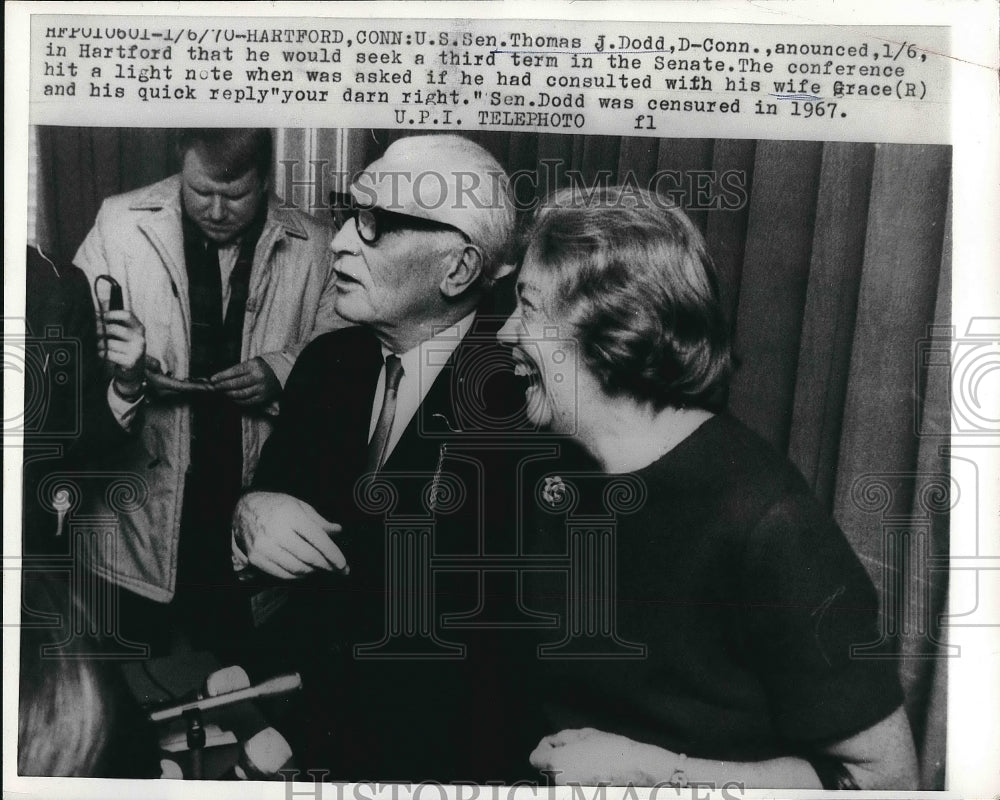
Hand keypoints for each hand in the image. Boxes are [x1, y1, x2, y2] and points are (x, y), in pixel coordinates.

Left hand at [97, 309, 145, 396]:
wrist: (133, 372)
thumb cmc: (125, 348)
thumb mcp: (124, 332)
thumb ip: (113, 319)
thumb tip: (98, 304)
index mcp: (139, 328)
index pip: (126, 315)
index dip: (111, 314)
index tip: (101, 316)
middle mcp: (140, 339)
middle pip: (113, 328)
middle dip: (99, 330)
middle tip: (94, 333)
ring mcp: (136, 351)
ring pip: (108, 343)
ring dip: (99, 344)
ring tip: (99, 346)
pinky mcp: (130, 362)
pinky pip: (108, 354)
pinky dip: (101, 354)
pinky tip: (103, 355)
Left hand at [211, 357, 280, 405]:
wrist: (285, 371)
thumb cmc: (265, 365)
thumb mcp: (253, 362)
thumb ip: (239, 370)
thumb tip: (222, 378)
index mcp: (254, 365)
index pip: (234, 371)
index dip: (222, 376)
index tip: (213, 379)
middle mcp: (258, 377)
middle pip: (236, 383)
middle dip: (223, 386)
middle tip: (215, 387)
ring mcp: (262, 388)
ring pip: (241, 394)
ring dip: (229, 394)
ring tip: (223, 392)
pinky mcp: (264, 397)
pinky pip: (248, 401)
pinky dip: (239, 401)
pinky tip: (233, 398)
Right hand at [233, 491, 347, 578]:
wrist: (245, 509)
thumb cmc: (277, 506)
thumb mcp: (300, 506)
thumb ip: (320, 521)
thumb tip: (338, 531)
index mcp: (291, 515)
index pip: (318, 539)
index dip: (333, 554)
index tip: (343, 564)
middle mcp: (276, 531)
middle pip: (308, 557)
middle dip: (327, 566)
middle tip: (338, 570)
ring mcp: (264, 546)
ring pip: (296, 569)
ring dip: (313, 572)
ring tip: (322, 569)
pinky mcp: (256, 558)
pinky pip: (282, 574)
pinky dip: (297, 576)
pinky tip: (305, 571)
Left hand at [529, 728, 664, 784]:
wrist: (638, 772)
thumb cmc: (613, 750)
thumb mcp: (585, 735)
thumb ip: (562, 738)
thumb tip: (552, 743)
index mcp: (557, 763)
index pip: (535, 758)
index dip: (546, 748)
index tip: (560, 745)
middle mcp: (560, 782)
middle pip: (551, 768)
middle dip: (563, 759)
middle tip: (584, 753)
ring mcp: (570, 793)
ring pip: (564, 779)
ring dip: (572, 771)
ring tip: (595, 765)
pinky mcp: (582, 796)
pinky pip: (575, 787)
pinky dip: (581, 781)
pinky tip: (598, 776)